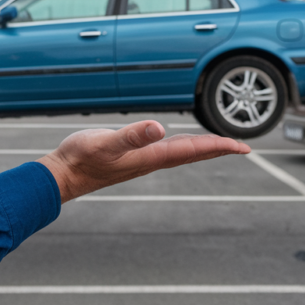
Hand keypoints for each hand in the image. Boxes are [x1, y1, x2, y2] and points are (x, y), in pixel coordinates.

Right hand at [38, 120, 250, 202]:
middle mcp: (150, 161)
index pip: (193, 150)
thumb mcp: (105, 142)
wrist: (61, 176)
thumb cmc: (80, 158)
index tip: (243, 147)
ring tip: (216, 145)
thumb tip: (159, 128)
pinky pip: (164, 152)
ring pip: (180, 154)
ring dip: (200, 150)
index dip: (219, 147)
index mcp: (150, 157)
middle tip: (240, 147)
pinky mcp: (130, 160)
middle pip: (192, 155)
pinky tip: (175, 143)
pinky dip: (179, 147)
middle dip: (217, 150)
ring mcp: (140, 162)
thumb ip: (131, 136)